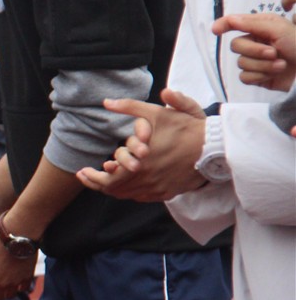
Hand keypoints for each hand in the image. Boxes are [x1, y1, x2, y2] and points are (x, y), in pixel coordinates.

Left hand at [75, 89, 206, 201]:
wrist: (216, 148)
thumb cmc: (187, 129)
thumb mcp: (158, 113)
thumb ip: (130, 107)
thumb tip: (106, 102)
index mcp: (140, 163)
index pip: (107, 180)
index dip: (92, 178)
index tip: (82, 172)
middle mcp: (147, 180)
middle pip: (113, 191)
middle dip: (97, 184)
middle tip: (86, 177)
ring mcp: (158, 188)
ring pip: (127, 195)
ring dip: (113, 189)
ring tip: (101, 180)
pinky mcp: (167, 192)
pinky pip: (142, 197)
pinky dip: (130, 192)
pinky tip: (124, 183)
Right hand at [212, 12, 295, 90]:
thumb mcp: (279, 29)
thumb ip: (252, 23)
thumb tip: (230, 19)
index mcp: (261, 27)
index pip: (236, 23)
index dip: (224, 25)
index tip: (215, 30)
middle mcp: (256, 42)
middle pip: (236, 46)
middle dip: (255, 51)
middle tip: (273, 53)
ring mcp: (255, 60)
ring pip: (241, 63)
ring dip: (263, 66)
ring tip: (281, 65)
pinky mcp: (257, 76)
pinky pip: (245, 77)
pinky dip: (260, 76)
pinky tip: (274, 75)